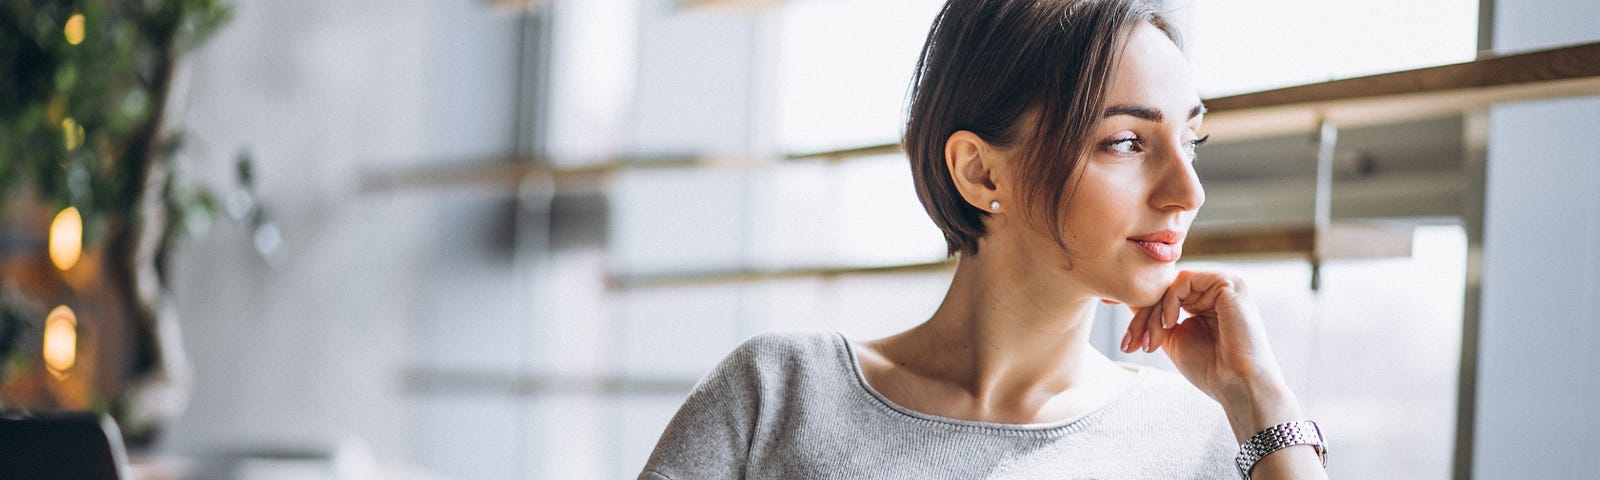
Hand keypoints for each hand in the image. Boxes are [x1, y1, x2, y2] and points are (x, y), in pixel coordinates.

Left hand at [1120, 270, 1283, 402]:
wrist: (1238, 385)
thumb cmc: (1211, 369)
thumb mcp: (1172, 338)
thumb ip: (1155, 317)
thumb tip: (1128, 298)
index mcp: (1204, 301)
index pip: (1163, 298)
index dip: (1141, 318)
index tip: (1127, 345)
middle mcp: (1214, 289)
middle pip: (1164, 290)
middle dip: (1142, 319)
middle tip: (1131, 344)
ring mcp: (1223, 284)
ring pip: (1170, 286)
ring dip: (1153, 314)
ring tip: (1152, 342)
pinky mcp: (1228, 282)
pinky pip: (1184, 280)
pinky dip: (1169, 302)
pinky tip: (1170, 325)